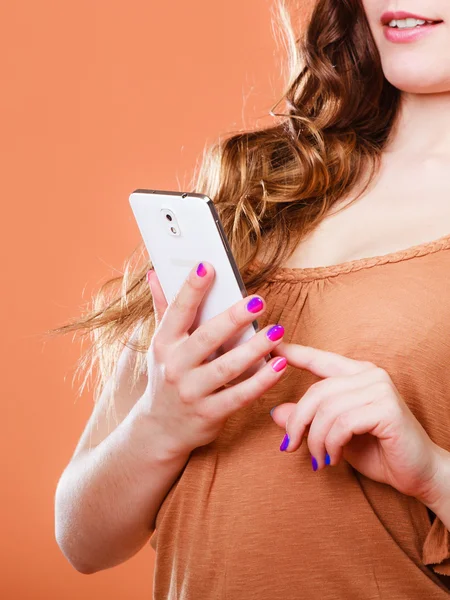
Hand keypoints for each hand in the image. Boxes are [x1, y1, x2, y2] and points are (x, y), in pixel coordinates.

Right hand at [142, 262, 287, 457]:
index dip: (192, 289)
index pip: (178, 311)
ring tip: (276, 331)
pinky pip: (239, 395)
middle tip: (258, 301)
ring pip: (227, 367)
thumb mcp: (161, 345)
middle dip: (233, 318)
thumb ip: (163, 309)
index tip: (208, 266)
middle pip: (207, 338)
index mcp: (164, 344)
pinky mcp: (209, 414)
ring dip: (254, 349)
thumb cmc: (167, 377)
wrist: (159, 429)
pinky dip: (261, 380)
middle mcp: (175, 367)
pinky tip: (279, 365)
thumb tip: (155, 274)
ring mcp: (191, 392)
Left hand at [270, 342, 444, 505]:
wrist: (418, 475)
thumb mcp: (333, 435)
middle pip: (317, 391)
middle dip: (298, 422)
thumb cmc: (378, 452)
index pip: (320, 359)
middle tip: (290, 446)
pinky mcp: (386, 408)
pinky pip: (342, 423)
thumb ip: (309, 420)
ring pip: (327, 409)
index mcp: (358, 374)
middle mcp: (370, 375)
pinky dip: (332, 444)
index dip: (295, 353)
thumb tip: (275, 411)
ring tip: (319, 459)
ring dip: (316, 440)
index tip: (272, 348)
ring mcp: (380, 389)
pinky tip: (334, 458)